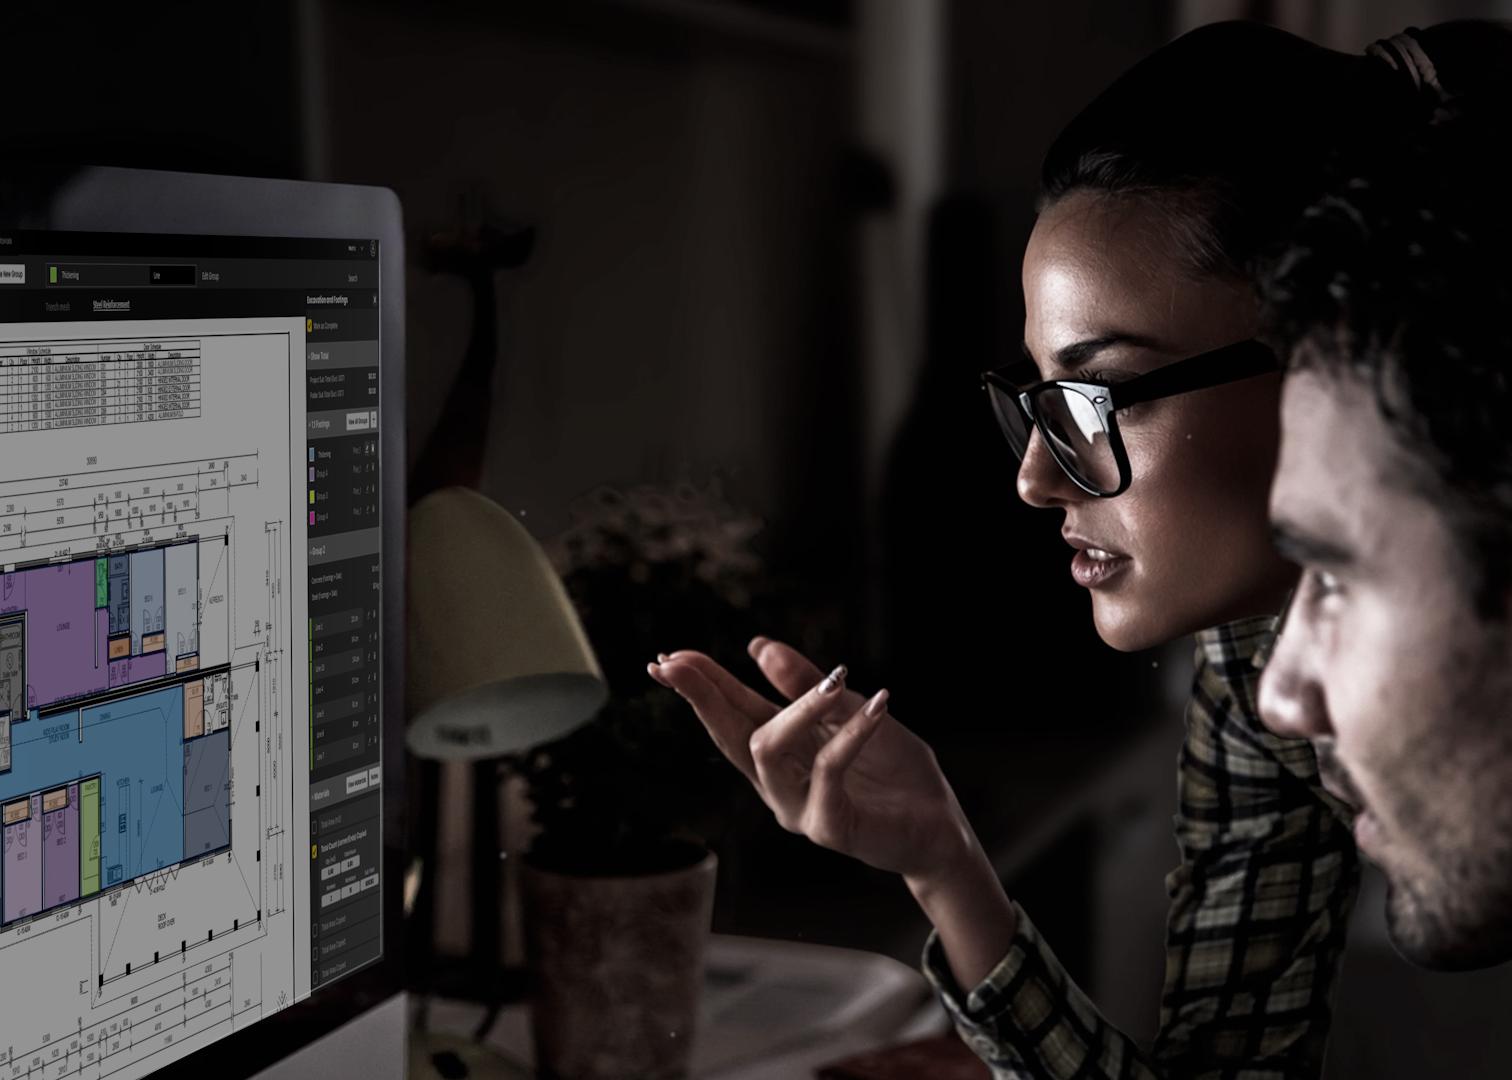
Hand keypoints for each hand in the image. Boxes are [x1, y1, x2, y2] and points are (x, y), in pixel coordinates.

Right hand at [649, 637, 977, 882]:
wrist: (940, 829)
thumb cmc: (893, 773)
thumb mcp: (850, 714)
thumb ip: (806, 685)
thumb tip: (757, 646)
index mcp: (780, 755)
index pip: (731, 715)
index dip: (700, 687)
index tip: (666, 658)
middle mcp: (778, 785)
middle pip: (731, 734)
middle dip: (702, 696)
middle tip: (676, 662)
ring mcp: (800, 808)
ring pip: (770, 750)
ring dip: (796, 708)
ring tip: (836, 679)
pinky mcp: (832, 827)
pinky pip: (830, 773)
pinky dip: (852, 735)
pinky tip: (880, 703)